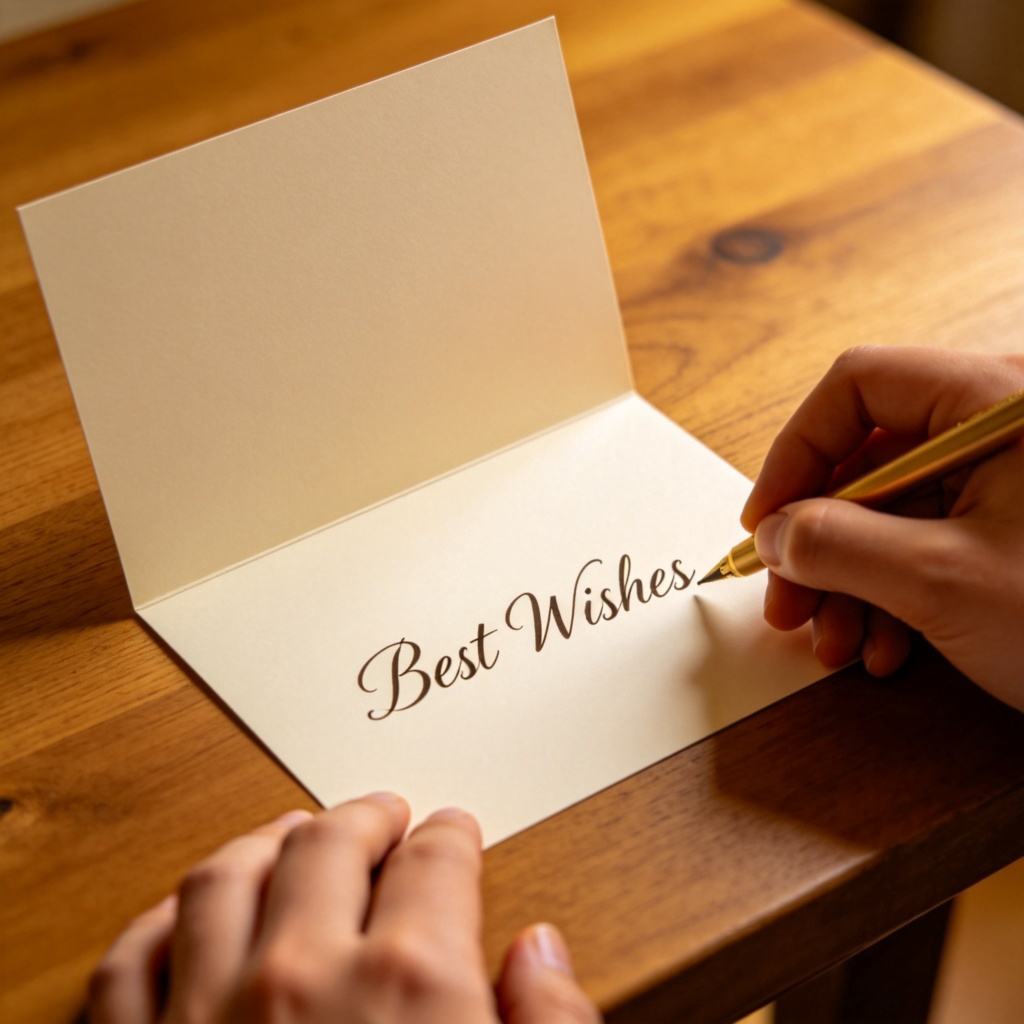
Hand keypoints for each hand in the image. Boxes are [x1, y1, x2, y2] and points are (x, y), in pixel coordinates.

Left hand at [88, 794, 599, 1023]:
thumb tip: (540, 949)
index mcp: (415, 991)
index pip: (438, 860)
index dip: (452, 834)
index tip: (454, 828)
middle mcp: (303, 982)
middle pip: (332, 842)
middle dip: (366, 816)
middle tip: (384, 813)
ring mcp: (204, 1021)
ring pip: (226, 875)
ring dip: (265, 841)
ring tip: (292, 836)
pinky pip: (129, 961)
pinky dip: (161, 919)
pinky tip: (188, 913)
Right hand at [741, 345, 1023, 709]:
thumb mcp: (942, 580)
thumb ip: (837, 544)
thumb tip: (775, 531)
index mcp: (996, 399)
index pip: (858, 386)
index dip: (795, 452)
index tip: (765, 522)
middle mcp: (1005, 424)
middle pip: (871, 457)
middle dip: (819, 541)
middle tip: (787, 604)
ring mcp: (1017, 476)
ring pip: (897, 509)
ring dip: (851, 581)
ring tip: (837, 644)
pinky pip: (936, 539)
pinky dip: (897, 593)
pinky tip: (888, 646)